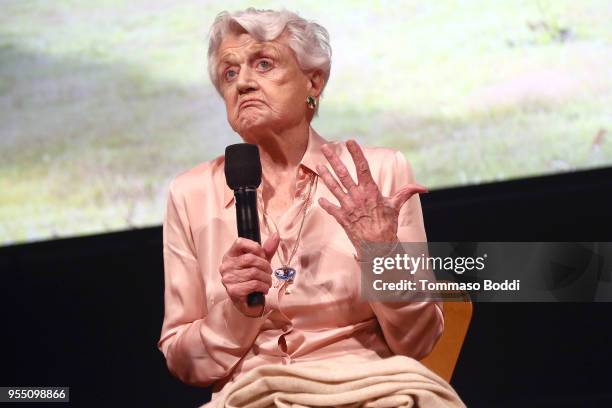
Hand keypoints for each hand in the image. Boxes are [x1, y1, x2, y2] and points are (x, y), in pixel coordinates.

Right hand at [219, 233, 279, 316]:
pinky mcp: (233, 291)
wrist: (247, 302)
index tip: (263, 256)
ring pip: (254, 272)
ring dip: (266, 278)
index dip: (255, 247)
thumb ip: (267, 250)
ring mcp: (228, 279)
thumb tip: (276, 235)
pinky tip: (264, 289)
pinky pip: (254, 284)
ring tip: (267, 282)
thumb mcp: (260, 262)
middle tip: (269, 272)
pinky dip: (264, 287)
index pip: (240, 242)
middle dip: (265, 266)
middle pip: (250, 258)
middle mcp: (226, 266)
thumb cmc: (252, 279)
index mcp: (230, 255)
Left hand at [316, 140, 426, 259]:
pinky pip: (331, 208)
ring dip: (325, 175)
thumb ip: (406, 193)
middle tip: (325, 148)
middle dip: (333, 160)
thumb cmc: (388, 226)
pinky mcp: (342, 218)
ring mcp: (348, 207)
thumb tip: (423, 188)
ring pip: (333, 187)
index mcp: (370, 191)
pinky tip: (320, 198)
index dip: (356, 153)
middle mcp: (357, 196)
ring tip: (318, 165)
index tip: (350, 141)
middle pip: (343, 174)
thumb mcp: (396, 207)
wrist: (378, 248)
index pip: (363, 167)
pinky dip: (325, 203)